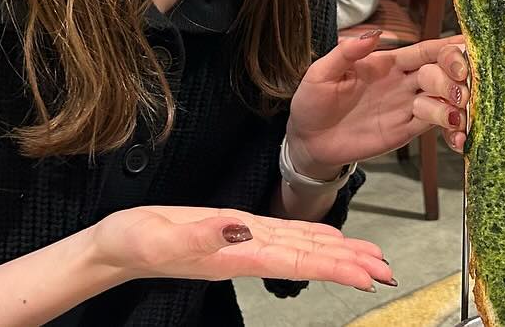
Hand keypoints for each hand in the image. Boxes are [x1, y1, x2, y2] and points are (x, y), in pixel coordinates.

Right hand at [91, 206, 392, 290]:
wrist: (117, 246)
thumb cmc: (135, 242)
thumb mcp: (164, 235)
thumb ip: (204, 233)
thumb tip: (241, 227)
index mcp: (238, 255)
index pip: (297, 262)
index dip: (335, 268)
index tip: (368, 277)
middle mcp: (249, 251)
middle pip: (310, 258)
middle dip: (350, 265)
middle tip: (388, 271)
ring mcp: (245, 242)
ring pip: (303, 248)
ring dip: (339, 254)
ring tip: (372, 259)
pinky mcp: (237, 231)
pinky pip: (285, 237)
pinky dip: (312, 239)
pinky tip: (329, 241)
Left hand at [285, 33, 461, 177]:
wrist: (308, 140)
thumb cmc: (313, 102)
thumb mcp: (321, 73)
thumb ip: (346, 53)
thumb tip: (373, 35)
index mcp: (387, 63)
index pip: (424, 51)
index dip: (446, 48)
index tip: (466, 46)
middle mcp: (403, 82)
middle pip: (441, 72)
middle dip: (455, 75)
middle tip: (458, 84)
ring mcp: (407, 107)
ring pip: (444, 98)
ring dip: (456, 102)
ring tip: (454, 112)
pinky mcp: (406, 131)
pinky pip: (435, 126)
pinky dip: (452, 128)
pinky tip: (458, 134)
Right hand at [413, 50, 504, 172]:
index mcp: (485, 66)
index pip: (455, 51)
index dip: (450, 58)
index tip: (462, 70)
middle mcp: (466, 84)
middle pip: (431, 73)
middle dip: (440, 83)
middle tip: (462, 97)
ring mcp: (458, 110)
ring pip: (424, 102)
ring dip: (437, 109)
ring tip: (459, 119)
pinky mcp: (458, 136)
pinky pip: (440, 133)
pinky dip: (449, 136)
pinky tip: (462, 140)